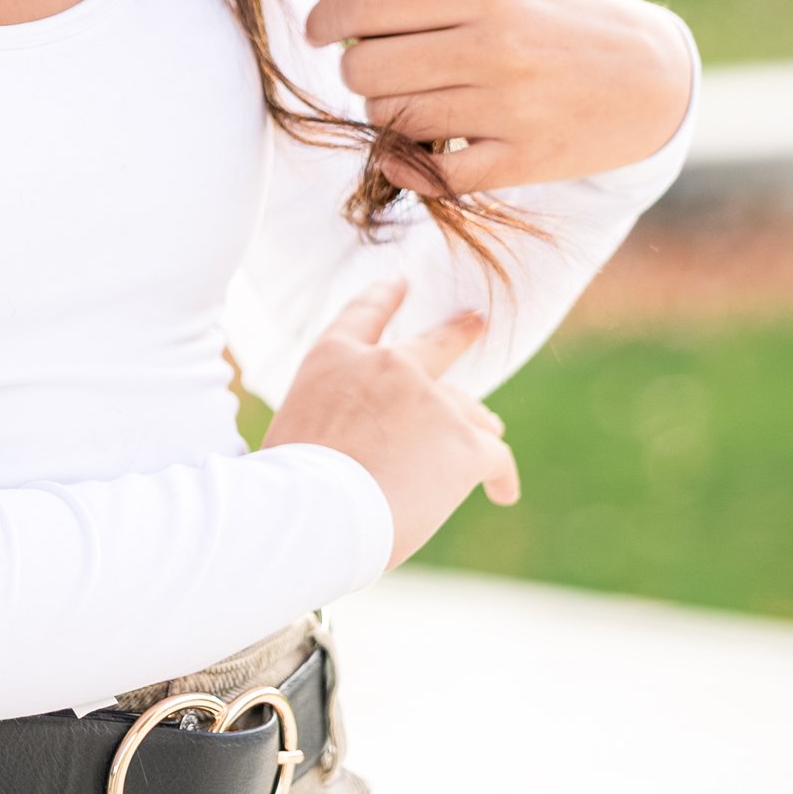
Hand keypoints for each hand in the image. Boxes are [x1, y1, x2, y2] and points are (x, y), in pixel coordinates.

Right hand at [261, 278, 517, 566]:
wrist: (313, 511)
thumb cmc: (290, 489)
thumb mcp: (297, 432)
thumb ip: (337, 422)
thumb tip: (366, 452)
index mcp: (333, 360)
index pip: (363, 314)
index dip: (383, 296)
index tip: (399, 282)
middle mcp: (386, 366)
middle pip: (437, 344)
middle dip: (460, 332)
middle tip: (477, 321)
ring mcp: (429, 400)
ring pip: (468, 412)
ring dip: (478, 426)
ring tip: (490, 435)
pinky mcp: (463, 442)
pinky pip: (495, 458)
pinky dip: (500, 477)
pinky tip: (502, 493)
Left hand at [304, 0, 692, 195]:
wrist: (655, 78)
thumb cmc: (560, 25)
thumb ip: (432, 4)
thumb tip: (343, 25)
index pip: (368, 5)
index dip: (326, 20)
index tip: (318, 31)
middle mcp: (493, 46)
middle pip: (366, 69)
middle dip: (358, 72)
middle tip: (380, 72)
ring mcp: (508, 106)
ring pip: (391, 119)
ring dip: (388, 115)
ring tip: (418, 104)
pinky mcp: (522, 160)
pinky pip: (431, 174)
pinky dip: (411, 166)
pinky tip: (418, 151)